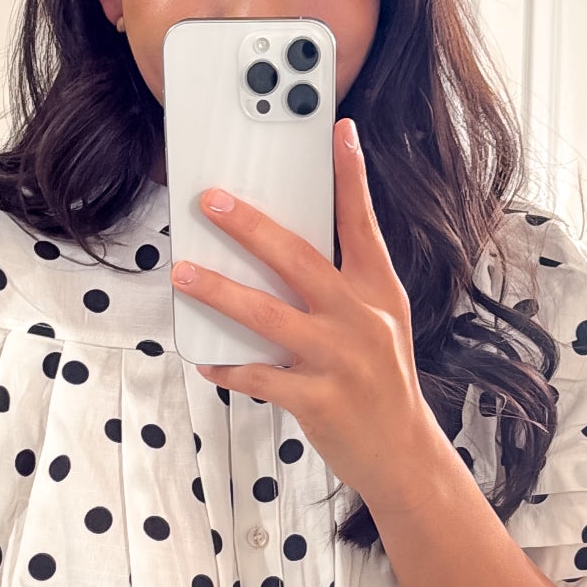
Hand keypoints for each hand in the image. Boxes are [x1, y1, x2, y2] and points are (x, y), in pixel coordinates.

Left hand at [170, 117, 434, 504]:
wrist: (404, 454)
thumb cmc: (383, 382)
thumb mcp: (381, 322)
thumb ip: (344, 286)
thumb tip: (285, 250)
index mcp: (379, 291)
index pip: (363, 223)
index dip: (352, 176)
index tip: (340, 132)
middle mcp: (361, 318)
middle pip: (299, 259)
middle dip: (251, 227)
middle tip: (212, 202)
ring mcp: (340, 359)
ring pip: (267, 316)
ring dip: (219, 292)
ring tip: (182, 274)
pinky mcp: (318, 399)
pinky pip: (260, 377)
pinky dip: (229, 367)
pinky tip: (206, 360)